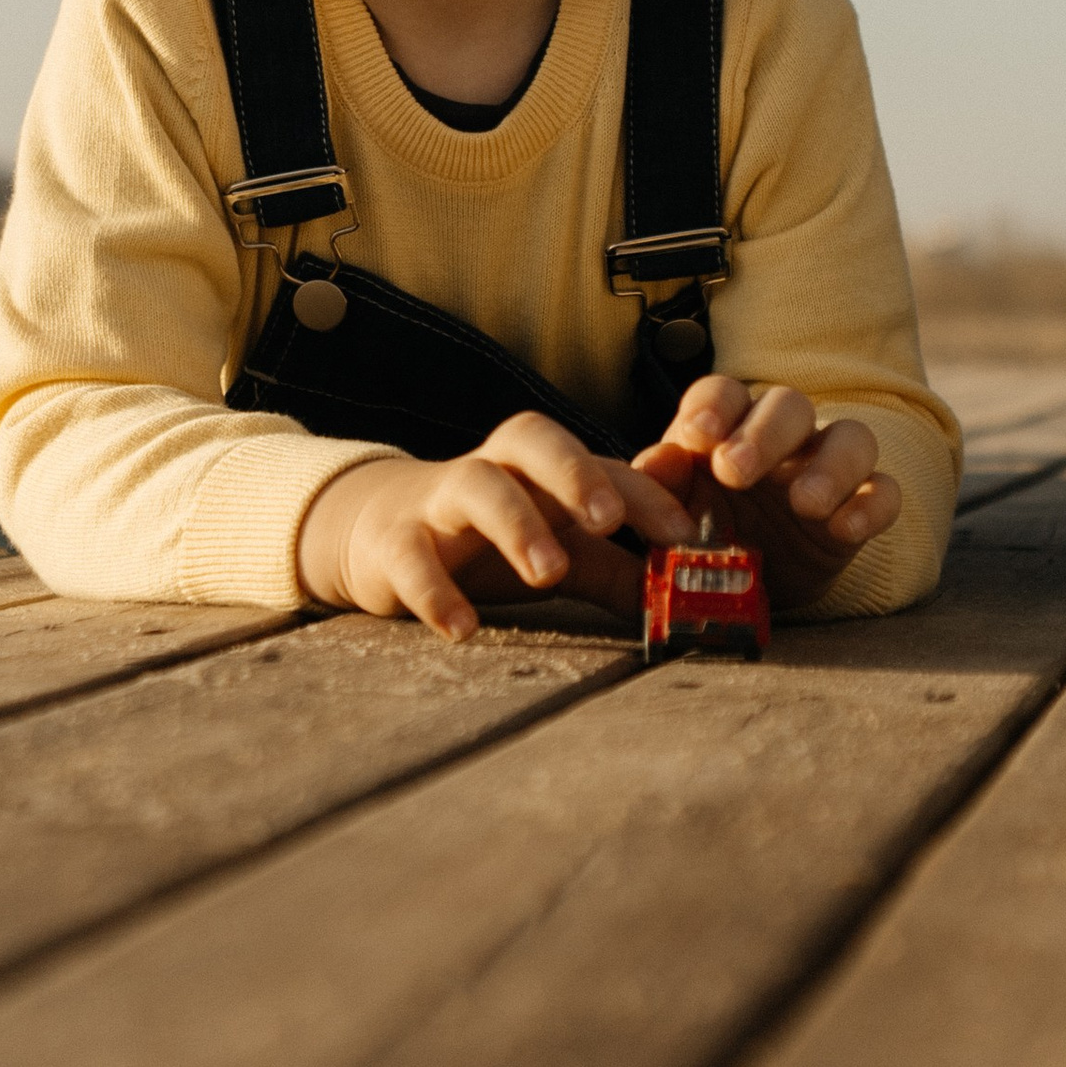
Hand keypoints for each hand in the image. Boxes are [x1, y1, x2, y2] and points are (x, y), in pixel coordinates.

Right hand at [296, 412, 696, 641]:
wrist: (376, 531)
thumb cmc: (486, 537)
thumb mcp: (556, 547)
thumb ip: (615, 570)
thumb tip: (689, 601)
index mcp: (540, 467)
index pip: (601, 462)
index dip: (645, 492)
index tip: (686, 535)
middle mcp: (495, 468)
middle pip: (533, 439)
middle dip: (575, 473)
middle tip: (609, 518)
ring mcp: (440, 501)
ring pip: (477, 485)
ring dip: (516, 524)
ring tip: (549, 572)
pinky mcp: (395, 540)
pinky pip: (412, 556)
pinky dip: (436, 590)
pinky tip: (462, 627)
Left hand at [632, 373, 901, 610]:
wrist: (751, 581)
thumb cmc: (706, 527)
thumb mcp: (674, 512)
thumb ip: (660, 486)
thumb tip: (653, 465)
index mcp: (729, 426)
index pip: (725, 393)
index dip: (713, 406)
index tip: (697, 434)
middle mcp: (783, 437)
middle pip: (789, 405)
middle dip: (765, 433)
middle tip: (736, 470)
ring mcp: (828, 469)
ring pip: (851, 436)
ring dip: (830, 465)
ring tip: (804, 504)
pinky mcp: (861, 508)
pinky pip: (884, 491)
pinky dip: (872, 505)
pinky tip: (847, 530)